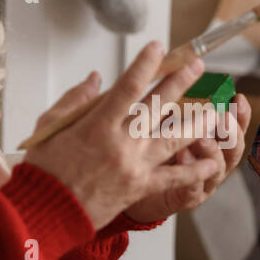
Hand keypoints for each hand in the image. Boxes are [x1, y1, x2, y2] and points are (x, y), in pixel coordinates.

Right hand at [22, 44, 222, 231]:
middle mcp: (120, 143)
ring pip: (173, 139)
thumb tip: (95, 78)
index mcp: (96, 124)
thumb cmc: (44, 169)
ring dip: (196, 123)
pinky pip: (174, 178)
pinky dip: (195, 171)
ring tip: (215, 111)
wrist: (47, 211)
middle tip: (197, 66)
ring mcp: (134, 166)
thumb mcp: (50, 126)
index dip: (145, 64)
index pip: (127, 87)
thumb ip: (75, 100)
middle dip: (180, 83)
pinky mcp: (140, 188)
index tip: (158, 47)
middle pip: (157, 107)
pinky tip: (213, 162)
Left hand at [126, 94, 251, 222]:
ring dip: (211, 151)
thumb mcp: (166, 124)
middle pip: (234, 149)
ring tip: (202, 138)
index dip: (240, 114)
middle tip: (222, 118)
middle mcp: (214, 162)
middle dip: (231, 132)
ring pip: (217, 169)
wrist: (135, 188)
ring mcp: (203, 182)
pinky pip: (193, 188)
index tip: (238, 98)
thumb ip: (176, 107)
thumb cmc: (154, 152)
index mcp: (215, 141)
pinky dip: (190, 175)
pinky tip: (183, 158)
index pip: (235, 127)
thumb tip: (176, 76)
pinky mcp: (186, 198)